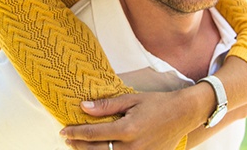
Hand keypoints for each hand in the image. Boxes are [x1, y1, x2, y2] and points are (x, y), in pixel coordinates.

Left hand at [60, 91, 198, 149]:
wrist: (183, 115)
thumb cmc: (157, 104)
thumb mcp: (131, 100)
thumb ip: (107, 105)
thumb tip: (83, 107)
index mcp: (127, 129)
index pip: (93, 134)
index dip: (76, 133)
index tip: (63, 131)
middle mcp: (132, 147)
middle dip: (79, 146)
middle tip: (68, 140)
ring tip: (79, 147)